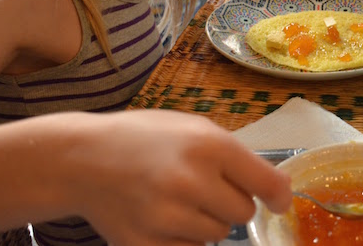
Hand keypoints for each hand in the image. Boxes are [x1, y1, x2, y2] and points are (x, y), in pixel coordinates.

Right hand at [70, 110, 292, 244]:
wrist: (83, 159)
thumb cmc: (145, 138)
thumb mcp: (193, 128)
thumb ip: (235, 156)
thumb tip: (277, 191)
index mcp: (209, 146)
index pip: (266, 183)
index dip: (278, 195)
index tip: (279, 202)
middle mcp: (191, 182)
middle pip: (243, 213)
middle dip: (231, 202)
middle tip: (204, 187)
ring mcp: (167, 218)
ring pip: (218, 235)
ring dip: (206, 220)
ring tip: (177, 198)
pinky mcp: (146, 245)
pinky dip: (183, 238)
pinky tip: (162, 216)